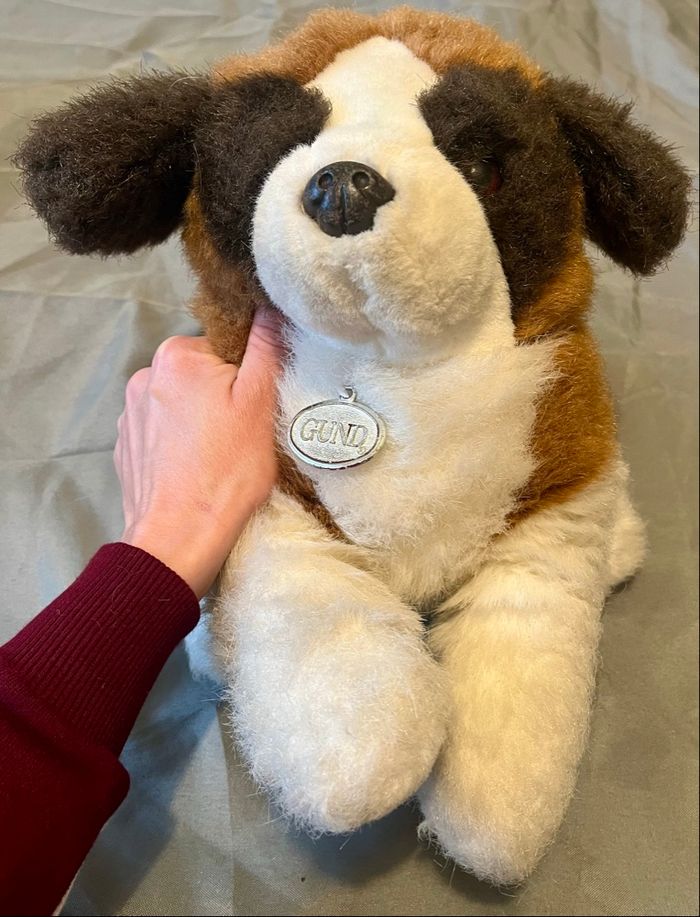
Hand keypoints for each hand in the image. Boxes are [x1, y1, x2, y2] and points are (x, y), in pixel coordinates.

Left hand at [115, 309, 282, 597]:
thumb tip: (268, 309)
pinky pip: (160, 432)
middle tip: (241, 434)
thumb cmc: (226, 471)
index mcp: (177, 356)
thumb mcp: (259, 403)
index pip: (223, 347)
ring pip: (179, 403)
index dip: (245, 375)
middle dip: (220, 397)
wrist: (179, 536)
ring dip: (198, 419)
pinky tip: (194, 468)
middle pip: (199, 374)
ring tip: (217, 456)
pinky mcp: (125, 446)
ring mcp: (129, 413)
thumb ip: (264, 349)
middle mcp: (144, 376)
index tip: (255, 407)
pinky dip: (178, 443)